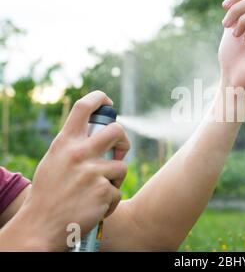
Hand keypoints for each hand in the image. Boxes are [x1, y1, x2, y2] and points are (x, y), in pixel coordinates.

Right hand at [21, 91, 129, 249]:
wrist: (40, 226)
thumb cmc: (49, 194)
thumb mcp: (54, 161)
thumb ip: (73, 146)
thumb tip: (97, 133)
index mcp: (65, 143)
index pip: (83, 108)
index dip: (99, 99)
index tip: (107, 102)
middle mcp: (79, 153)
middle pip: (117, 131)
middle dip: (123, 142)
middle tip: (119, 153)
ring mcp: (92, 171)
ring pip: (122, 165)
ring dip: (115, 179)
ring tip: (98, 190)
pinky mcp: (104, 190)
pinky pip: (118, 191)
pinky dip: (110, 201)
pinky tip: (95, 207)